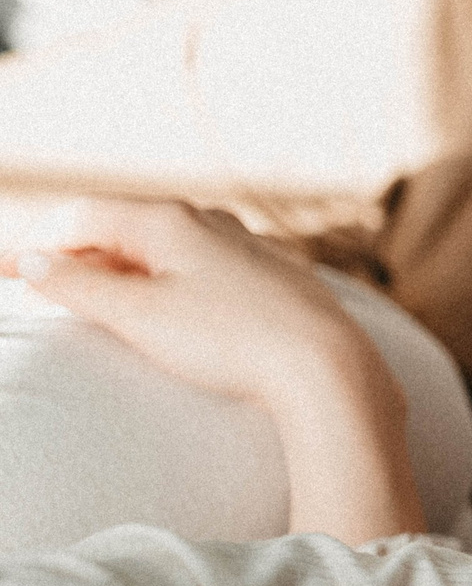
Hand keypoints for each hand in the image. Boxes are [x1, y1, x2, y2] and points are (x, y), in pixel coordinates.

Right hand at [1, 197, 379, 406]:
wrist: (327, 369)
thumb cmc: (230, 341)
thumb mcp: (139, 316)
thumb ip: (79, 286)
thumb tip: (34, 262)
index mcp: (168, 219)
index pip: (83, 216)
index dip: (37, 244)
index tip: (9, 277)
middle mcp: (209, 222)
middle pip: (123, 228)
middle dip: (78, 256)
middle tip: (42, 291)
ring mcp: (246, 249)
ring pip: (165, 249)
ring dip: (123, 270)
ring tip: (97, 303)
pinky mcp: (273, 281)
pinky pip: (203, 271)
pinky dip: (167, 284)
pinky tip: (167, 310)